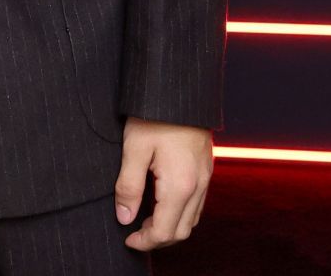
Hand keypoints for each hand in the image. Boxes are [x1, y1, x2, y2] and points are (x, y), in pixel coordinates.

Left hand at [113, 116, 212, 250]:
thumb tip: (124, 217)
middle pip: (182, 231)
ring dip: (171, 226)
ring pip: (193, 218)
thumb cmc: (153, 115)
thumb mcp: (133, 149)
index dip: (145, 242)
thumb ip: (129, 187)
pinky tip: (163, 202)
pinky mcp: (206, 167)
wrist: (180, 89)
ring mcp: (206, 177)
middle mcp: (198, 186)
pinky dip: (181, 212)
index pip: (166, 232)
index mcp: (180, 186)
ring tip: (146, 220)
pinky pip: (198, 202)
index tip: (127, 239)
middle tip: (134, 233)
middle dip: (159, 239)